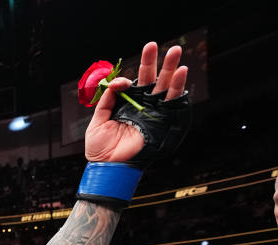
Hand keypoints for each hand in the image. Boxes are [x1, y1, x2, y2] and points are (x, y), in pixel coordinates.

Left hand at [85, 42, 187, 162]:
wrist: (107, 166)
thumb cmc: (99, 148)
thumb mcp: (97, 120)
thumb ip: (106, 99)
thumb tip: (117, 82)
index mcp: (125, 104)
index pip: (133, 82)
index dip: (129, 76)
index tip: (122, 80)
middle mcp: (141, 106)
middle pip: (150, 79)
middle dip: (155, 62)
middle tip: (158, 45)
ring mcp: (152, 112)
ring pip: (163, 86)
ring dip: (170, 69)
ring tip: (176, 52)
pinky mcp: (161, 121)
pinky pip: (171, 102)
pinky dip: (176, 86)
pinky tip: (180, 72)